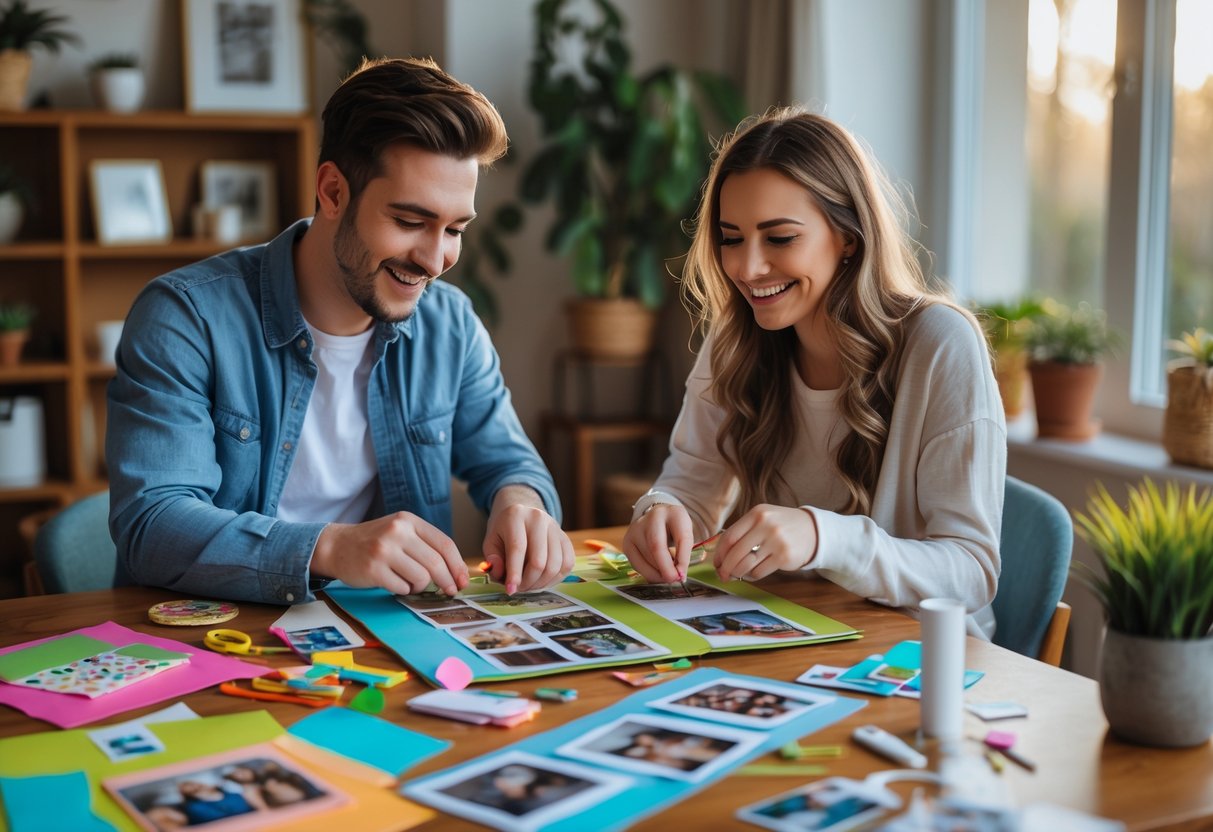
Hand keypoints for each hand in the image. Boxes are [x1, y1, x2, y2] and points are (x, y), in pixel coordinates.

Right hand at [311, 512, 468, 595]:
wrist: (336, 546)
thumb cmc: (375, 542)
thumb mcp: (400, 531)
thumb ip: (425, 544)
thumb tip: (456, 572)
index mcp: (408, 521)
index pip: (444, 544)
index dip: (458, 565)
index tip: (463, 580)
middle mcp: (397, 532)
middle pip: (436, 563)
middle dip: (447, 581)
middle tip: (450, 591)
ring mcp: (384, 550)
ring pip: (421, 578)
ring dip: (422, 587)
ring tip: (412, 584)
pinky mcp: (373, 569)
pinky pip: (402, 587)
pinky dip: (404, 591)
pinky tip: (397, 585)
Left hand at [481, 486, 573, 593]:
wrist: (522, 513)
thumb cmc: (504, 531)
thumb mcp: (490, 542)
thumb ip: (493, 560)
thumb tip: (501, 575)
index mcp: (516, 516)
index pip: (518, 548)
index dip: (514, 573)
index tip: (510, 591)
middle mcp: (539, 518)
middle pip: (539, 561)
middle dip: (528, 582)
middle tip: (519, 589)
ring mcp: (555, 527)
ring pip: (555, 565)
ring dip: (542, 583)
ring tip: (530, 585)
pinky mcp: (565, 538)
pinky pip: (567, 564)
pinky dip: (555, 579)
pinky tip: (543, 580)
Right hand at [622, 503, 693, 583]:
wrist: (657, 518)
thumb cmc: (674, 528)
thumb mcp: (684, 535)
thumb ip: (683, 554)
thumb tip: (678, 576)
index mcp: (674, 513)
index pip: (680, 536)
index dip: (683, 558)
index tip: (683, 575)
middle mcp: (652, 518)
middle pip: (656, 545)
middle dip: (665, 568)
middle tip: (674, 580)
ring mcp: (636, 530)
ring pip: (646, 557)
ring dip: (658, 573)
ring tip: (667, 575)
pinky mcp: (627, 542)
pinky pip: (637, 564)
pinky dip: (648, 573)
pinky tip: (657, 573)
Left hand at [713, 505, 817, 581]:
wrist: (813, 530)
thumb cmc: (781, 526)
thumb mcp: (763, 518)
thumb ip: (743, 531)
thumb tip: (720, 556)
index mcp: (757, 514)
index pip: (729, 536)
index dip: (719, 553)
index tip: (717, 562)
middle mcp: (766, 525)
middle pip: (735, 552)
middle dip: (725, 568)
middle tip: (722, 575)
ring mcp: (776, 541)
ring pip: (746, 564)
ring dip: (737, 573)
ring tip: (736, 575)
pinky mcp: (784, 557)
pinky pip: (759, 572)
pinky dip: (752, 576)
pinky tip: (752, 573)